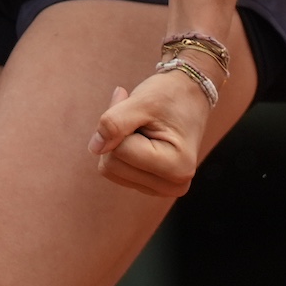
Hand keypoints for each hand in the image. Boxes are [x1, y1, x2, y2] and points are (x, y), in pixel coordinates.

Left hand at [88, 71, 214, 197]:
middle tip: (138, 113)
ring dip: (118, 142)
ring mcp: (161, 189)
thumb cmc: (170, 96)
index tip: (139, 107)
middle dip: (117, 135)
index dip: (120, 125)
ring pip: (111, 170)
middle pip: (113, 166)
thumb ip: (114, 123)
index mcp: (177, 166)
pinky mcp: (150, 186)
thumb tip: (94, 148)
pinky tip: (138, 135)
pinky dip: (121, 150)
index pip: (120, 152)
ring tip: (141, 124)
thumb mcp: (143, 101)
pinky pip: (116, 171)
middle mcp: (172, 186)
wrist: (190, 96)